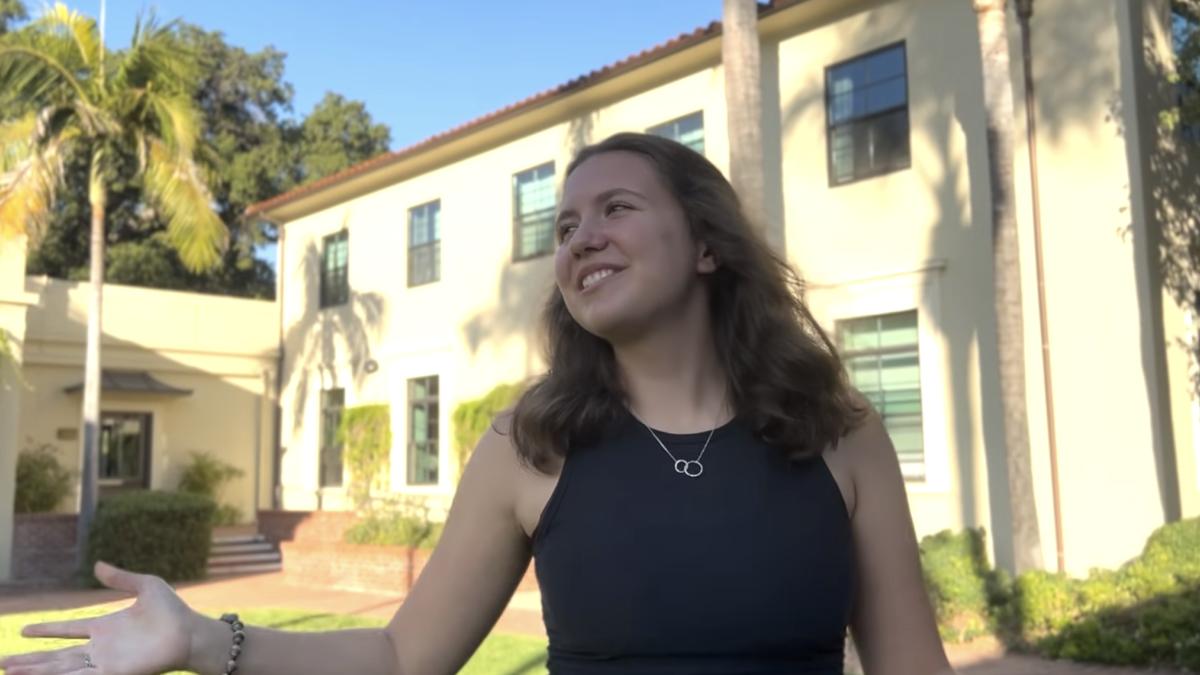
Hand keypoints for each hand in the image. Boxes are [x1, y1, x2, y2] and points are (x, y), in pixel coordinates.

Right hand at [0, 561, 197, 674]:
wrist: (191, 632)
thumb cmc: (173, 611)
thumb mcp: (145, 586)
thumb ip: (120, 578)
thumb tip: (97, 565)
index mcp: (104, 627)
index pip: (66, 629)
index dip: (45, 630)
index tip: (22, 630)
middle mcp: (100, 647)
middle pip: (56, 656)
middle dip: (29, 660)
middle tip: (3, 662)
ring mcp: (105, 662)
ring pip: (61, 669)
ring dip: (36, 672)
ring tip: (10, 671)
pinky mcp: (113, 672)